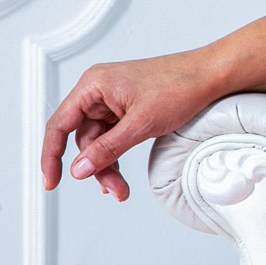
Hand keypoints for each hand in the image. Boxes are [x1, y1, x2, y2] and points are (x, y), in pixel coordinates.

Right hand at [41, 49, 224, 201]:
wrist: (213, 75)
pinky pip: (112, 137)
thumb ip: (107, 149)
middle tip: (113, 189)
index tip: (52, 182)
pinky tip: (119, 175)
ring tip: (121, 188)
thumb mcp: (141, 124)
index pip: (59, 125)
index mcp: (93, 85)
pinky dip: (116, 155)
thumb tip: (78, 170)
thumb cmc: (181, 86)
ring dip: (107, 165)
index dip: (51, 156)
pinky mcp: (128, 108)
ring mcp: (113, 99)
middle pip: (81, 138)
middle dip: (94, 167)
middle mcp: (98, 91)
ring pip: (98, 142)